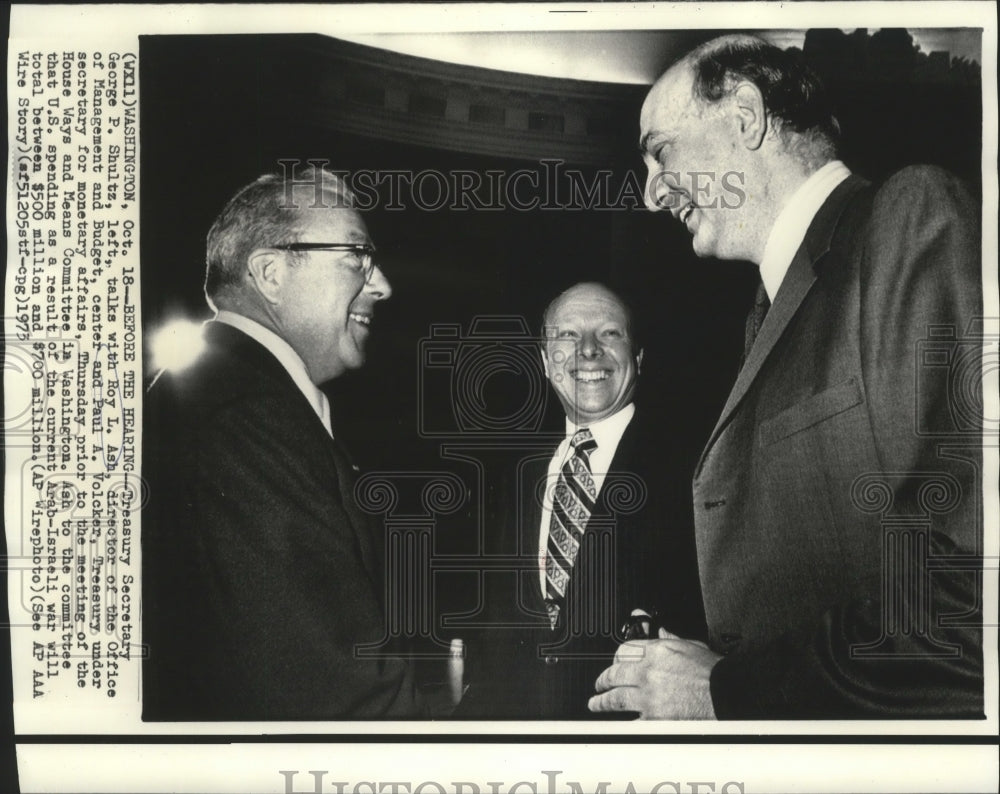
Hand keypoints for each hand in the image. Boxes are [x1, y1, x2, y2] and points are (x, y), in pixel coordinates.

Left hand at [588, 629, 721, 718]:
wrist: (728, 695)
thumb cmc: (714, 673)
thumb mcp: (691, 646)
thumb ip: (669, 639)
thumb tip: (658, 631)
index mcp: (658, 651)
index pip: (625, 649)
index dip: (617, 656)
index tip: (614, 662)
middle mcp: (649, 673)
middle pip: (615, 673)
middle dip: (603, 679)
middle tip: (599, 683)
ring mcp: (650, 697)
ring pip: (616, 698)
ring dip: (603, 701)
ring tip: (597, 703)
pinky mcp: (655, 718)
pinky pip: (632, 720)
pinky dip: (624, 722)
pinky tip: (618, 723)